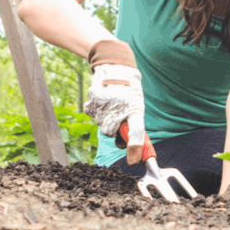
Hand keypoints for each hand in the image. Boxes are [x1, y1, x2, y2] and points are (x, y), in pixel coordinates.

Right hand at [83, 40, 144, 164]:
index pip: (136, 132)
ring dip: (105, 118)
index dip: (135, 147)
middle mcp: (120, 108)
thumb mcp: (138, 106)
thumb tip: (134, 153)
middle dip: (115, 129)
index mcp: (136, 110)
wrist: (117, 67)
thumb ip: (134, 127)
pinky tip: (103, 100)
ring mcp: (105, 105)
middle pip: (112, 133)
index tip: (134, 161)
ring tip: (113, 102)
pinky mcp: (92, 100)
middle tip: (119, 116)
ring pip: (101, 124)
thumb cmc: (130, 91)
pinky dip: (96, 110)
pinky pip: (92, 114)